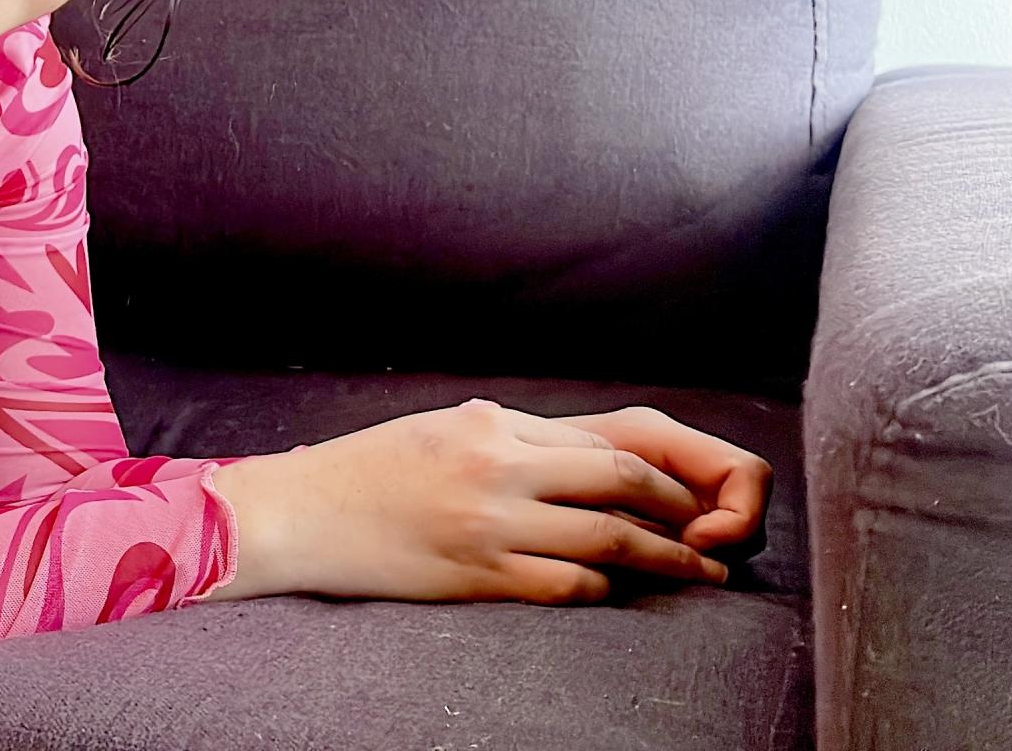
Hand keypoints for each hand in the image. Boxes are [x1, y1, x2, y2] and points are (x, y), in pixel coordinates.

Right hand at [201, 398, 730, 605]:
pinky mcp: (475, 574)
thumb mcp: (442, 431)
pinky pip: (566, 584)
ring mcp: (487, 522)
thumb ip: (510, 441)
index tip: (692, 493)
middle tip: (714, 532)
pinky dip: (605, 586)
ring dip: (666, 557)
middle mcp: (496, 465)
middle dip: (681, 509)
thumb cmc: (367, 472)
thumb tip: (588, 462)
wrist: (297, 515)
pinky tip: (619, 589)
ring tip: (701, 572)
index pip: (606, 440)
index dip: (667, 470)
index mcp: (490, 423)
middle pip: (622, 480)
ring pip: (609, 536)